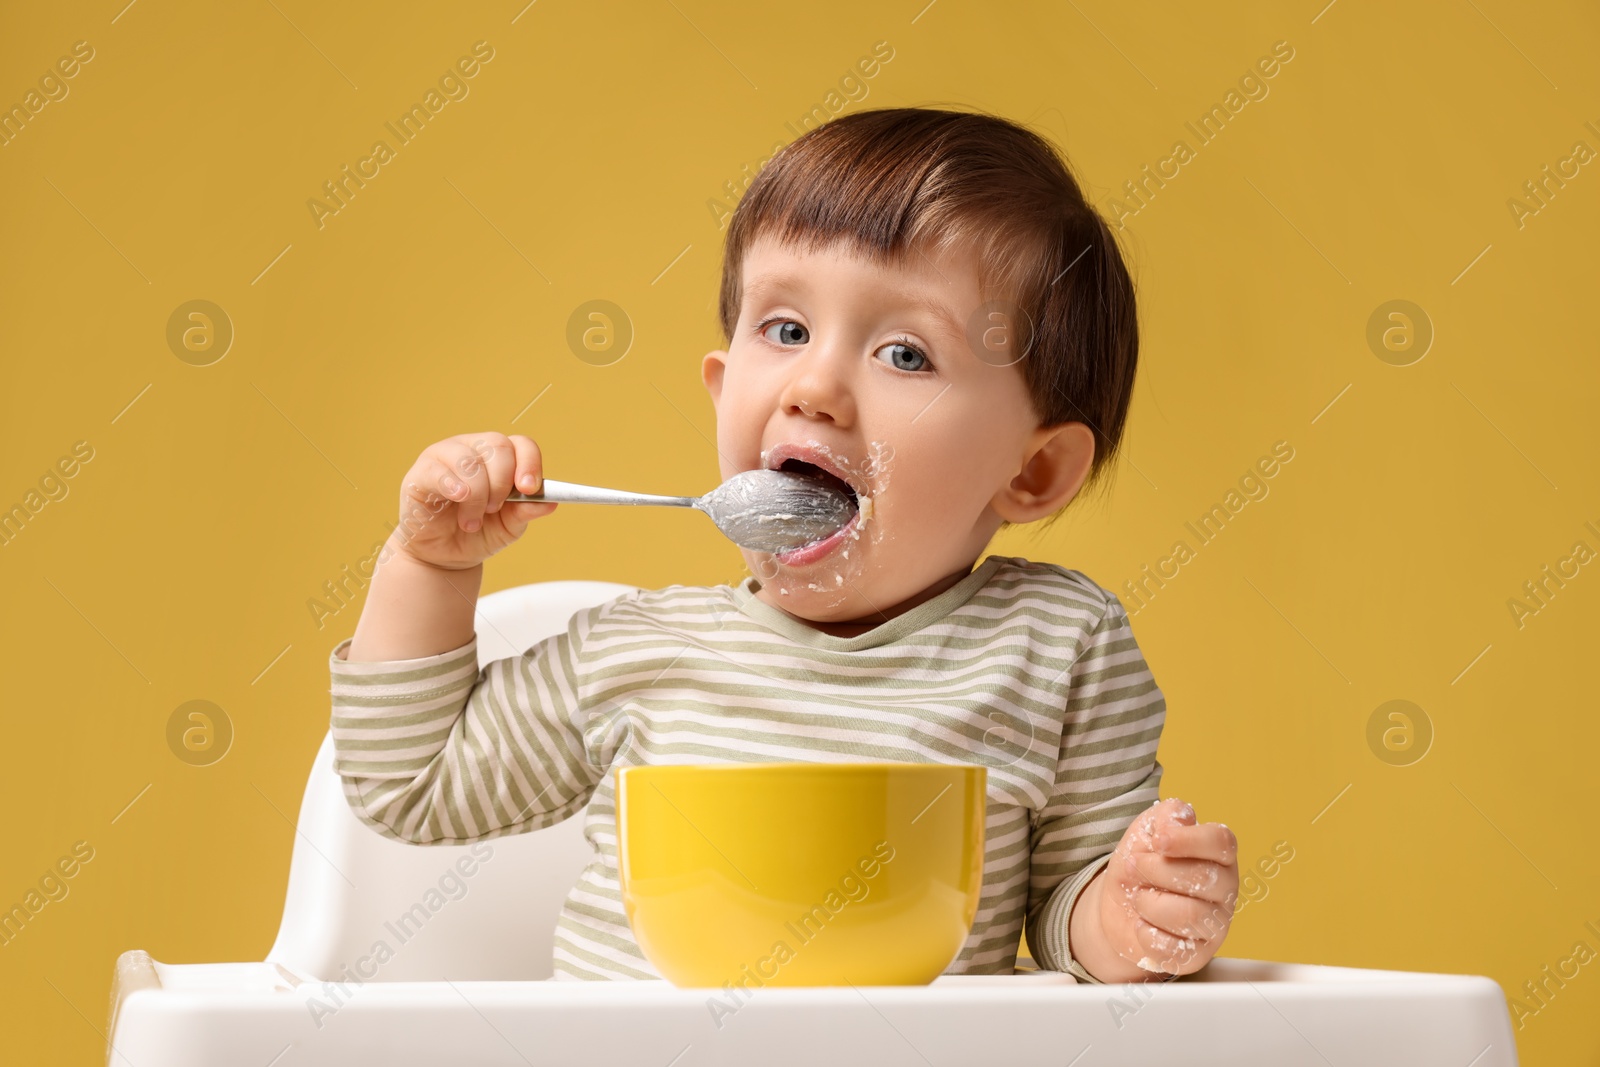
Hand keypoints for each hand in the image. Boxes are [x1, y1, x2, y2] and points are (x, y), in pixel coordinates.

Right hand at [388, 432, 557, 570]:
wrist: (443, 555)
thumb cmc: (478, 533)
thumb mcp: (509, 526)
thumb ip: (527, 512)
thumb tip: (550, 502)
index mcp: (500, 457)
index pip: (521, 444)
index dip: (529, 463)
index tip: (529, 489)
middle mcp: (474, 448)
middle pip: (499, 446)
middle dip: (502, 483)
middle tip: (494, 510)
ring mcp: (446, 455)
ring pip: (470, 460)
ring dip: (477, 494)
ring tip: (471, 521)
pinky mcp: (422, 471)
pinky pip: (439, 470)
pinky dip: (453, 486)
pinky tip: (458, 499)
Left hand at [1096, 797, 1238, 976]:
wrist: (1119, 905)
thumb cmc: (1142, 862)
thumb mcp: (1148, 829)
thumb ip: (1168, 816)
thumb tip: (1182, 818)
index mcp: (1219, 855)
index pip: (1222, 842)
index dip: (1188, 839)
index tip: (1158, 840)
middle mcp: (1225, 890)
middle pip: (1201, 879)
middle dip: (1156, 870)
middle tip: (1137, 867)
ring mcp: (1215, 925)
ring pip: (1188, 915)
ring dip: (1149, 902)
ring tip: (1140, 897)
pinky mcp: (1197, 955)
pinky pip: (1174, 949)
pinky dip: (1146, 934)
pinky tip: (1142, 924)